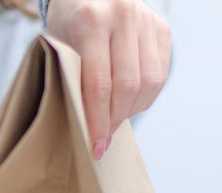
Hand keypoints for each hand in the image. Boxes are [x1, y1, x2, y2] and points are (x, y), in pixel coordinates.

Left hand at [45, 0, 170, 158]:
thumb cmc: (66, 25)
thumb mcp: (58, 47)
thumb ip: (73, 79)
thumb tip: (89, 128)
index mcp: (91, 21)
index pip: (98, 83)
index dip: (98, 119)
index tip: (96, 144)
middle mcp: (124, 17)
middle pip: (128, 85)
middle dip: (116, 119)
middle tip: (104, 138)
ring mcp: (147, 21)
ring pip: (150, 82)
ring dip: (133, 110)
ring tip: (115, 120)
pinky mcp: (163, 28)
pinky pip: (161, 73)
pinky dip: (146, 96)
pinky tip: (129, 103)